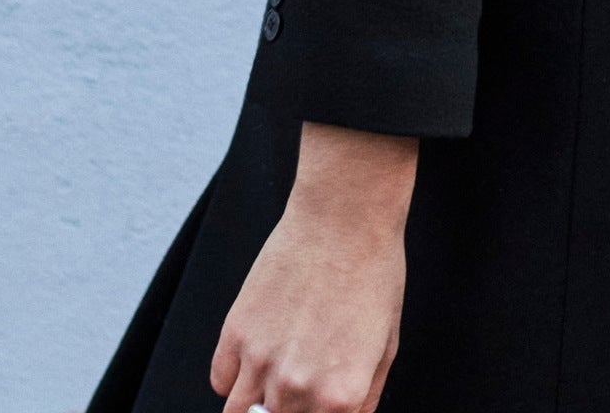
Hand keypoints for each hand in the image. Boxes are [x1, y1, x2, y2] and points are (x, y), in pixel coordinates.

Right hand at [211, 122, 418, 412]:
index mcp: (341, 396)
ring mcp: (261, 363)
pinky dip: (236, 378)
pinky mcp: (234, 334)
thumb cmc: (373, 270)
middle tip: (298, 388)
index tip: (317, 405)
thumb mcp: (387, 343)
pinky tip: (259, 353)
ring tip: (276, 381)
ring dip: (257, 406)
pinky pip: (222, 382)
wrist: (344, 216)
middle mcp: (297, 388)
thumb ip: (365, 397)